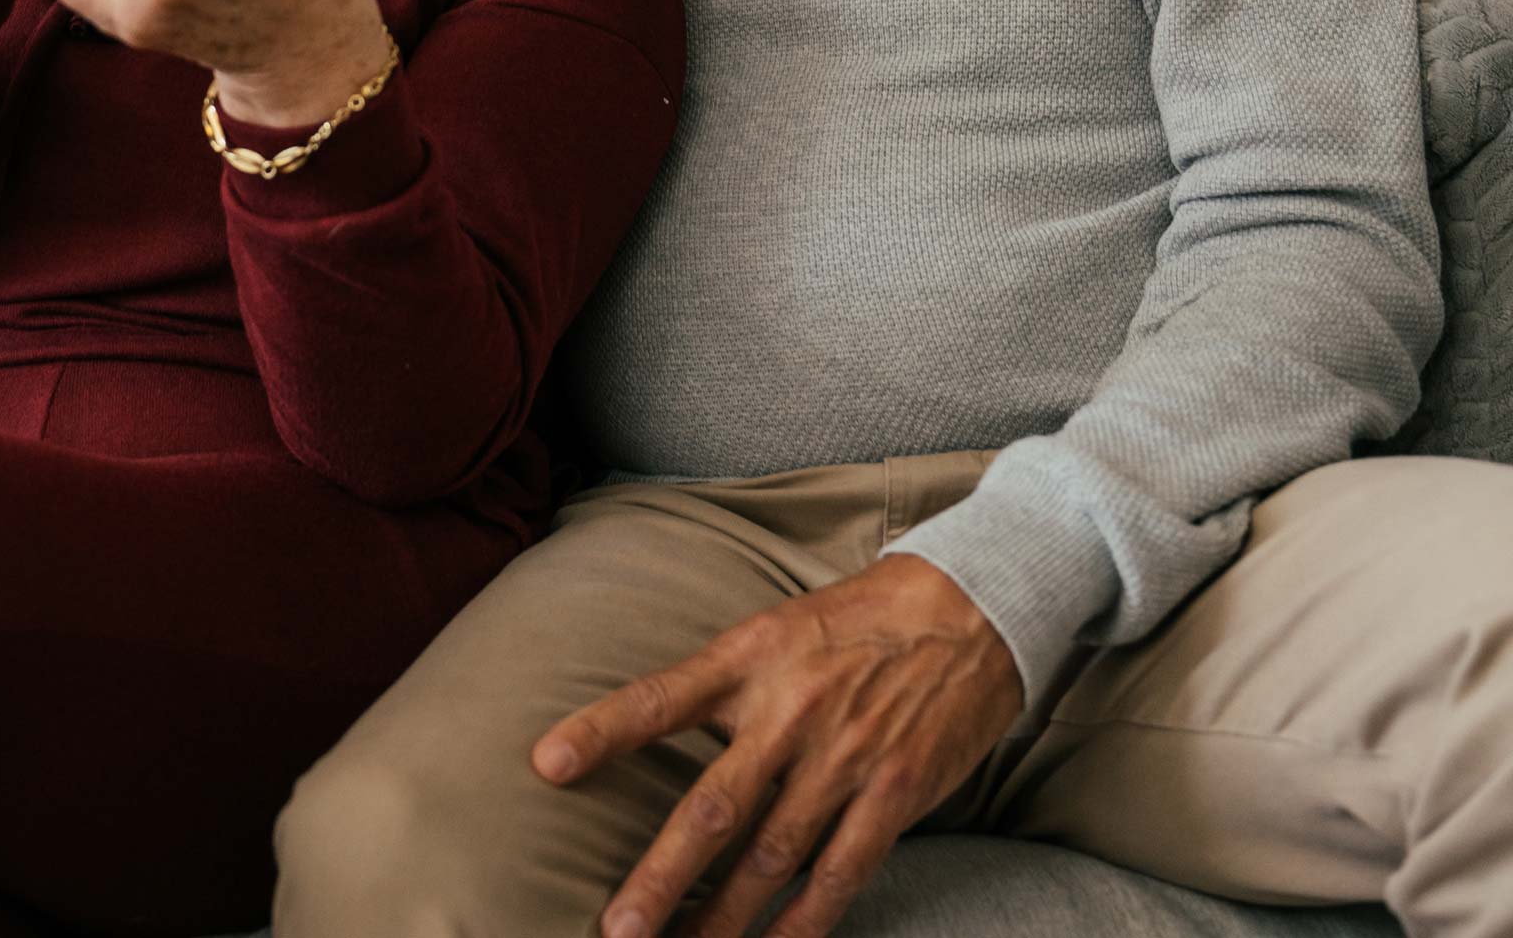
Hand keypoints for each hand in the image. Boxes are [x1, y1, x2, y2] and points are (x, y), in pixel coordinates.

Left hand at [531, 555, 1021, 937]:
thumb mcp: (779, 626)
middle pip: (712, 807)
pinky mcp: (894, 795)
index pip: (662, 696)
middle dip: (658, 876)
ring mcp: (844, 759)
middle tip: (615, 930)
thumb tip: (664, 731)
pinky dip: (802, 923)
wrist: (970, 609)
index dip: (602, 729)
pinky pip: (838, 875)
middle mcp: (791, 710)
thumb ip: (726, 682)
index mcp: (752, 656)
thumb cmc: (860, 618)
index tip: (545, 763)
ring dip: (721, 919)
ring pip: (769, 858)